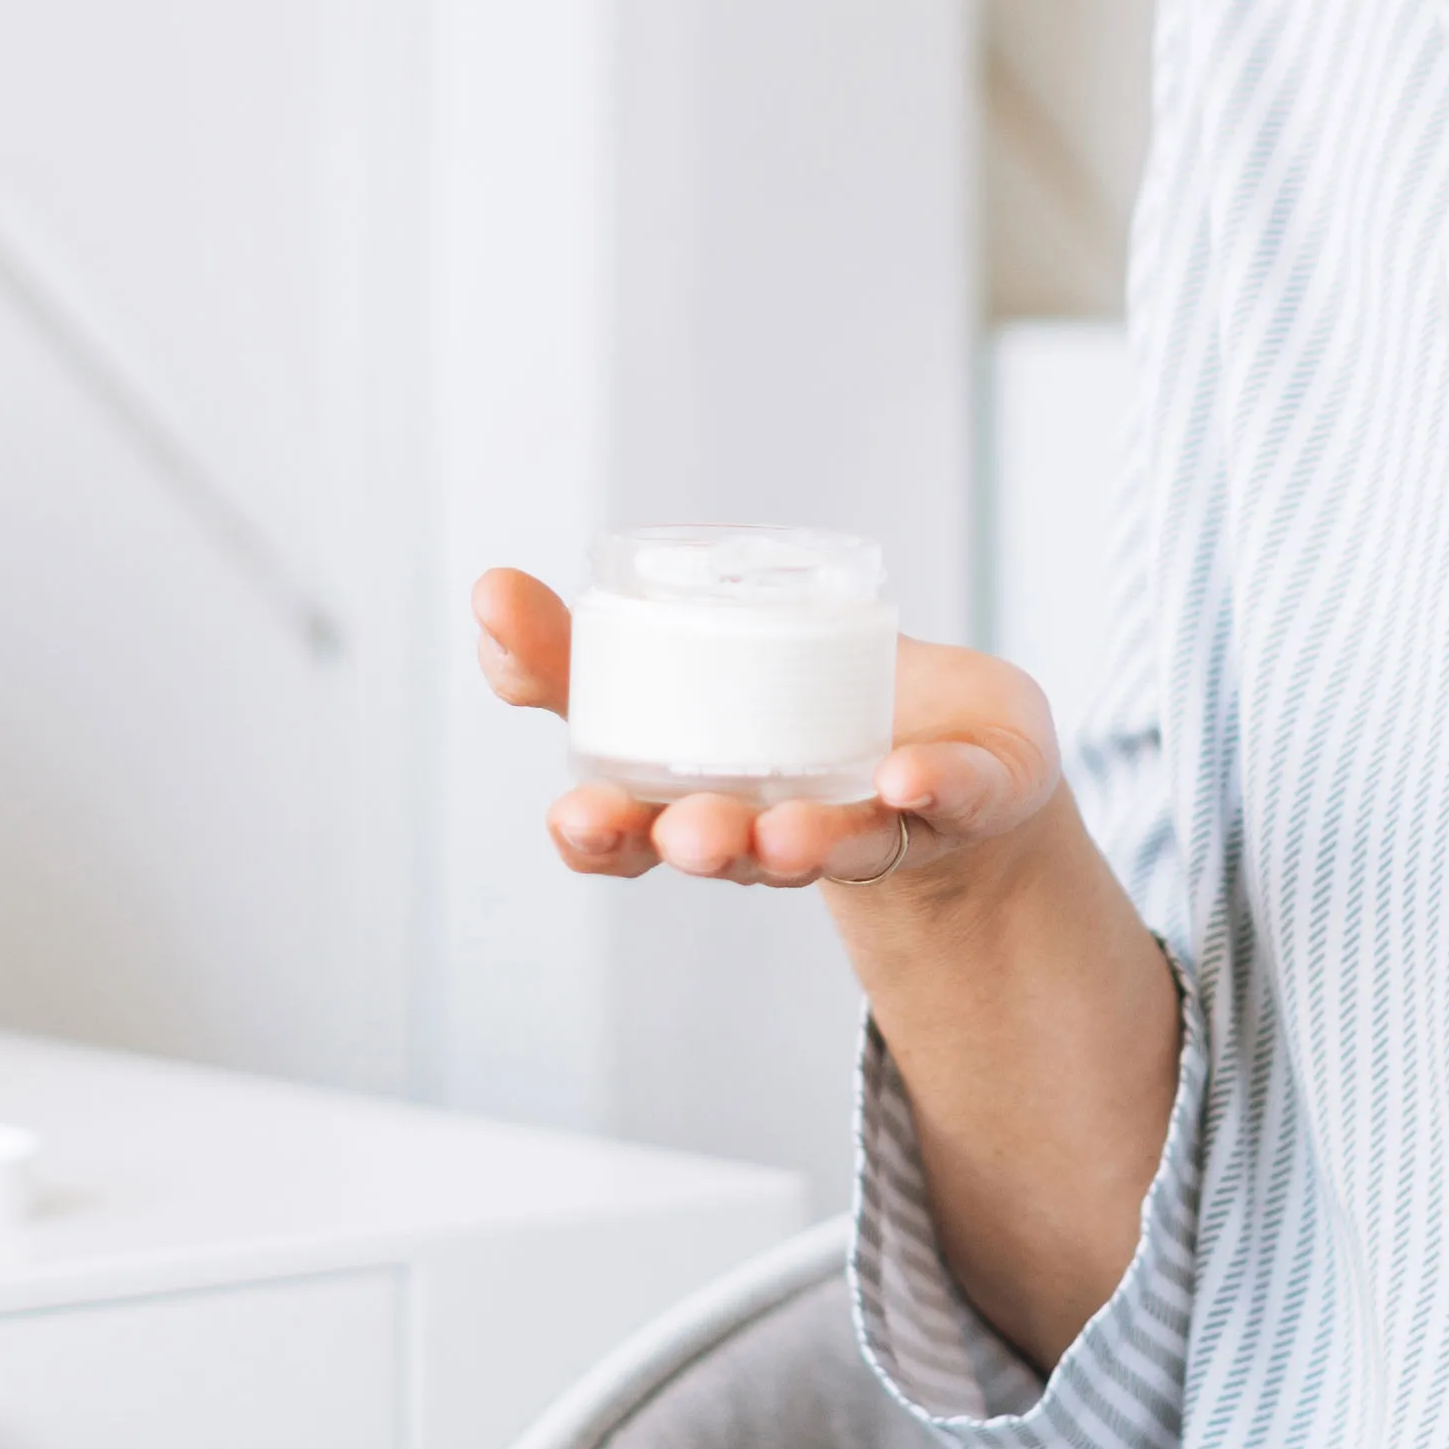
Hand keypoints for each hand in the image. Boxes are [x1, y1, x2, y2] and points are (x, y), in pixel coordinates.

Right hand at [467, 569, 1071, 897]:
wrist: (954, 751)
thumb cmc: (798, 711)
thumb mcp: (680, 672)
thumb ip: (578, 650)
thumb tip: (487, 594)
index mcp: (697, 805)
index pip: (629, 837)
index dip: (595, 833)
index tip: (573, 810)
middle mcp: (774, 832)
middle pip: (722, 854)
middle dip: (692, 845)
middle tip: (676, 831)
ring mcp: (873, 820)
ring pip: (833, 844)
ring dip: (804, 841)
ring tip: (782, 832)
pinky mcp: (962, 795)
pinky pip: (950, 794)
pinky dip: (931, 787)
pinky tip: (909, 777)